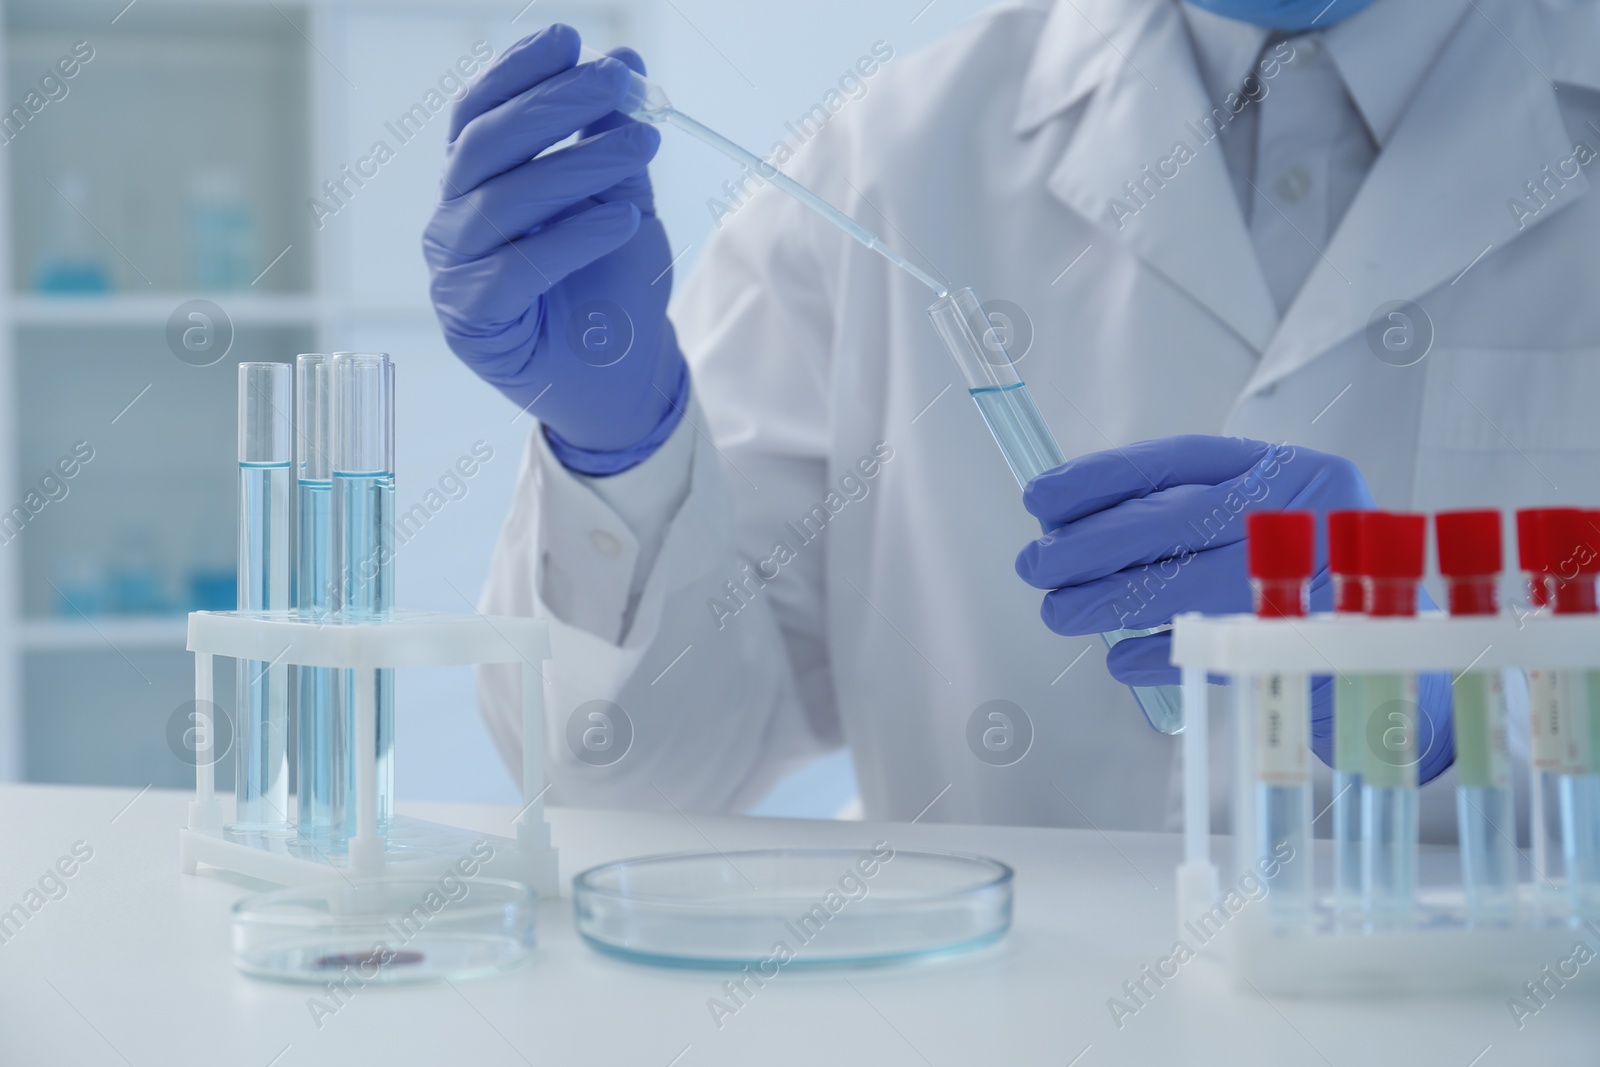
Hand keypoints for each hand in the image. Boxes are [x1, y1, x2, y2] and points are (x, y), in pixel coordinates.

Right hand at [424, 24, 685, 473]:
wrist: (617, 376)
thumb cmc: (610, 285)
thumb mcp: (621, 197)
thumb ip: (612, 138)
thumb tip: (624, 62)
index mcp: (476, 181)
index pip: (479, 112)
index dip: (517, 71)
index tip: (568, 39)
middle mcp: (453, 219)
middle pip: (487, 146)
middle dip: (554, 105)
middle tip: (616, 84)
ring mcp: (454, 269)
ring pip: (502, 201)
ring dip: (577, 165)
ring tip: (639, 145)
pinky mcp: (473, 319)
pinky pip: (518, 268)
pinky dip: (573, 238)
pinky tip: (622, 220)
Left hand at [1013, 435, 1452, 779]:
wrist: (1395, 661)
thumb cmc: (1302, 583)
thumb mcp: (1254, 525)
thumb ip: (1181, 513)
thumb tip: (1068, 522)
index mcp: (1290, 470)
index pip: (1181, 461)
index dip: (1103, 477)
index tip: (1042, 497)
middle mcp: (1309, 515)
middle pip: (1179, 520)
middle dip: (1092, 544)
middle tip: (1035, 565)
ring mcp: (1318, 581)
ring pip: (1190, 584)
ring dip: (1109, 601)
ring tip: (1059, 611)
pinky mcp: (1314, 650)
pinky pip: (1215, 648)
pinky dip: (1156, 653)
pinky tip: (1119, 657)